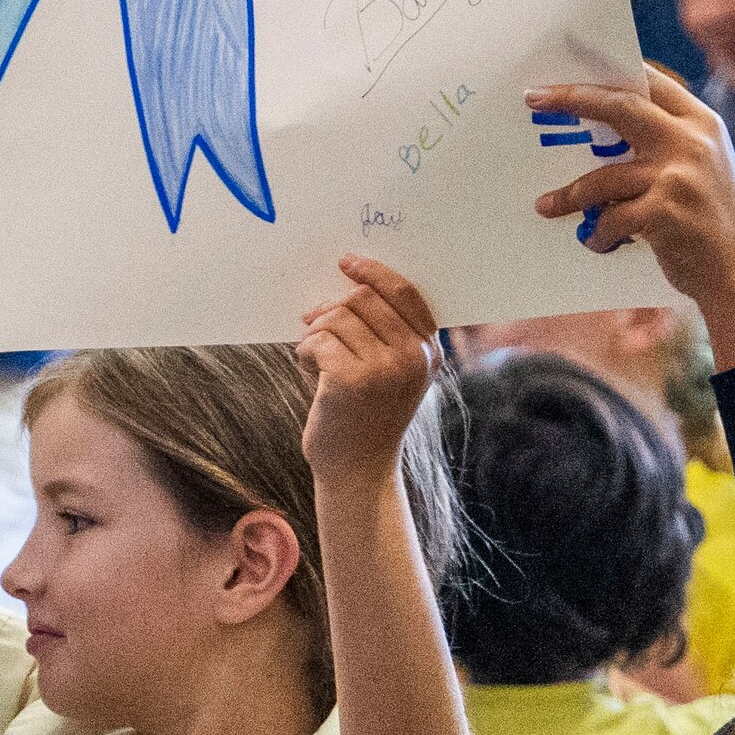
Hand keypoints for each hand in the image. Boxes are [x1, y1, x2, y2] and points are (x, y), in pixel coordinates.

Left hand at [300, 257, 441, 483]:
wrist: (359, 472)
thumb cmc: (368, 418)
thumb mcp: (393, 374)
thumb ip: (386, 333)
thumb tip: (348, 284)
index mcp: (429, 351)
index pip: (405, 292)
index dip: (373, 272)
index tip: (347, 263)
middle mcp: (412, 357)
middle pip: (364, 299)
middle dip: (332, 307)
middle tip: (313, 322)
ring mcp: (385, 369)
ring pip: (337, 317)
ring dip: (315, 332)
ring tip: (313, 355)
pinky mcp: (351, 381)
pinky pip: (318, 340)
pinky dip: (305, 350)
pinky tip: (307, 368)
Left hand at [526, 71, 734, 370]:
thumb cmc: (718, 224)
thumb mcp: (706, 169)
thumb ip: (670, 143)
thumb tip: (604, 125)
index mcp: (704, 124)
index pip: (652, 82)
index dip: (611, 74)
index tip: (573, 71)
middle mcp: (692, 142)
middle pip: (620, 107)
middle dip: (573, 99)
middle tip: (534, 99)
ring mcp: (678, 177)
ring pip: (603, 176)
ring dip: (569, 195)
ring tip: (547, 206)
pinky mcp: (664, 213)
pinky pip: (611, 218)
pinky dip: (598, 234)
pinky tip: (597, 243)